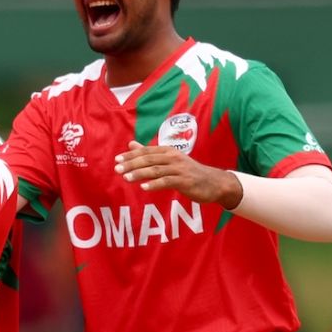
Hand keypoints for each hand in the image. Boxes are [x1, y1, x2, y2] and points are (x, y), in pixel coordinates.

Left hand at [113, 141, 242, 206]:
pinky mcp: (185, 181)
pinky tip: (144, 187)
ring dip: (139, 174)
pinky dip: (154, 184)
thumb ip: (149, 153)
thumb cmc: (188, 171)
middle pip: (148, 159)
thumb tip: (131, 144)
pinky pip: (167, 181)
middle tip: (117, 169)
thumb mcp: (169, 160)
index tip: (117, 160)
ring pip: (156, 170)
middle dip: (132, 164)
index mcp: (168, 151)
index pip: (146, 151)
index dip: (131, 155)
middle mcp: (173, 157)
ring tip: (126, 178)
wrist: (214, 183)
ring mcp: (179, 169)